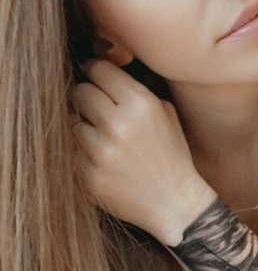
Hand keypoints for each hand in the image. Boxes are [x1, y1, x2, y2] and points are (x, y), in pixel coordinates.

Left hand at [72, 59, 216, 244]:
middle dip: (87, 99)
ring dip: (82, 128)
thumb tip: (99, 68)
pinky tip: (100, 160)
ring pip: (72, 123)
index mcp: (141, 104)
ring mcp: (101, 152)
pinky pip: (71, 153)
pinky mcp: (88, 176)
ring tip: (101, 138)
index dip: (95, 72)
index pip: (99, 70)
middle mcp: (119, 125)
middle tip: (95, 109)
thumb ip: (135, 90)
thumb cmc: (170, 154)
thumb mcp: (165, 112)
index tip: (94, 77)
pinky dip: (81, 155)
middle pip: (81, 92)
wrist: (174, 203)